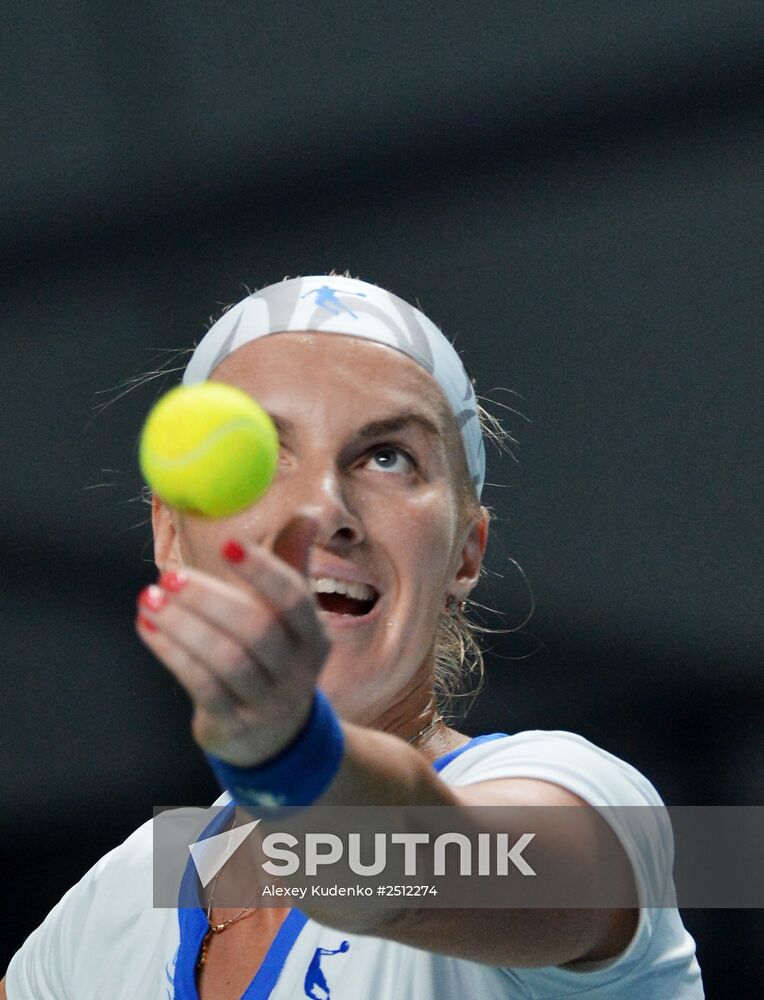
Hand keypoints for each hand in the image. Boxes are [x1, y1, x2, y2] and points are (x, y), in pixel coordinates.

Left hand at [135, 516, 330, 766]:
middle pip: (257, 630)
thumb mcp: (289, 615)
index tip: (227, 542)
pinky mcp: (235, 724)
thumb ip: (292, 563)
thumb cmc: (275, 654)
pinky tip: (148, 627)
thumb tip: (307, 514)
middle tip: (169, 574)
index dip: (263, 570)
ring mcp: (268, 701)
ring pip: (225, 660)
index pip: (295, 598)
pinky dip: (171, 653)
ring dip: (183, 626)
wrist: (274, 734)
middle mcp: (298, 671)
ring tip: (149, 598)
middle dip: (209, 599)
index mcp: (314, 636)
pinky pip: (200, 685)